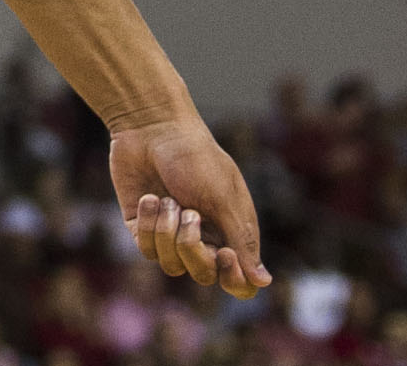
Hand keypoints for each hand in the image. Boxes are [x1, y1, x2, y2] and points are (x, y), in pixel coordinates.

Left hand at [111, 116, 273, 291]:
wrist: (150, 125)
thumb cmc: (195, 157)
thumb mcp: (224, 197)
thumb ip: (242, 240)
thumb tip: (264, 282)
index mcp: (230, 232)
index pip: (239, 282)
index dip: (234, 280)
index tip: (224, 254)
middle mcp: (203, 238)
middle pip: (204, 275)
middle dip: (193, 248)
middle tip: (190, 214)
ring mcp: (171, 234)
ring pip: (172, 266)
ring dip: (167, 232)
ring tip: (167, 199)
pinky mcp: (143, 227)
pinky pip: (146, 250)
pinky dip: (148, 224)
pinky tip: (148, 197)